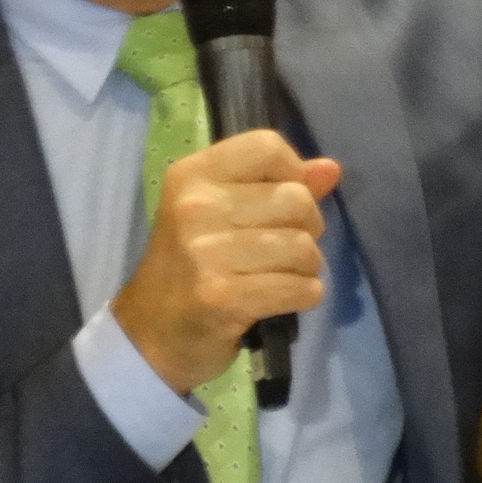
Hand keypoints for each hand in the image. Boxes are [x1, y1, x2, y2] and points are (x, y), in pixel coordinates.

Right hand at [109, 129, 340, 394]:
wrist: (151, 335)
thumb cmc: (189, 267)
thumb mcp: (219, 212)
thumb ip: (275, 184)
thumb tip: (330, 169)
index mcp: (192, 175)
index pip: (268, 147)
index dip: (293, 174)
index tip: (281, 204)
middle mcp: (196, 206)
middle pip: (296, 200)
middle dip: (307, 229)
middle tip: (283, 249)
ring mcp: (207, 253)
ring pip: (303, 247)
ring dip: (307, 267)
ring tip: (282, 275)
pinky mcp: (224, 297)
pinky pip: (300, 288)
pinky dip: (304, 295)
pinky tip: (284, 299)